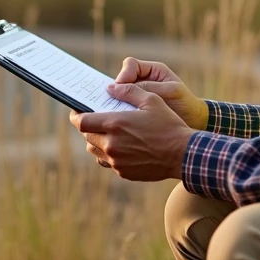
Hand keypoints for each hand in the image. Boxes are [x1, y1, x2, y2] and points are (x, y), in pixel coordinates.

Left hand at [70, 84, 195, 181]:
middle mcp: (111, 145)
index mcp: (115, 125)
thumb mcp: (151, 100)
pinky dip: (109, 154)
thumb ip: (128, 91)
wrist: (183, 154)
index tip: (77, 111)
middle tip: (95, 119)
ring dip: (96, 141)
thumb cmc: (168, 125)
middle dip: (88, 127)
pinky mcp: (124, 172)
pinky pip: (108, 162)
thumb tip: (110, 88)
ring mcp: (116, 161)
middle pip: (86, 136)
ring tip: (107, 133)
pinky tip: (121, 146)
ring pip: (95, 150)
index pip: (81, 122)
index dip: (76, 116)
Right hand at [114, 57, 207, 130]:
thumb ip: (148, 86)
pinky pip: (121, 108)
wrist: (194, 124)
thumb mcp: (170, 92)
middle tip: (113, 102)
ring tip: (114, 112)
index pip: (130, 65)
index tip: (123, 87)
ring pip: (118, 95)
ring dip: (115, 103)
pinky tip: (118, 120)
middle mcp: (142, 81)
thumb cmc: (185, 104)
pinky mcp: (135, 110)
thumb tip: (121, 86)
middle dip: (116, 90)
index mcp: (152, 71)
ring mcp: (137, 96)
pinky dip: (118, 113)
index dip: (124, 74)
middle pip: (121, 80)